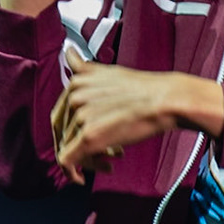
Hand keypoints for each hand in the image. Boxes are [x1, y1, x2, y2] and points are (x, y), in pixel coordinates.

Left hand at [50, 48, 223, 184]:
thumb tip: (67, 51)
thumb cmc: (143, 88)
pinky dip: (76, 172)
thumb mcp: (108, 72)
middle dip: (80, 145)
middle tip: (104, 151)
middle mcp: (73, 99)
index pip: (60, 115)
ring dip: (89, 158)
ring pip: (68, 149)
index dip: (73, 130)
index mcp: (75, 84)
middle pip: (62, 133)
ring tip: (113, 157)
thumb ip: (84, 68)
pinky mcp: (88, 138)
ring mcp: (80, 118)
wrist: (164, 100)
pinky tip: (103, 169)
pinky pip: (68, 162)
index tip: (90, 136)